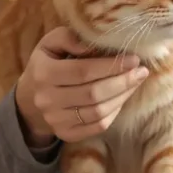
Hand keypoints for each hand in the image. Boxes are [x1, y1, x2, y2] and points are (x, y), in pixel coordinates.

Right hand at [15, 26, 149, 143]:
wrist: (30, 97)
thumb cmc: (48, 63)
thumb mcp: (51, 43)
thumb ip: (70, 38)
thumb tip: (92, 45)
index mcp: (44, 73)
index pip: (83, 71)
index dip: (111, 66)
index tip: (134, 59)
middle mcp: (47, 100)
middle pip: (94, 94)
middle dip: (123, 82)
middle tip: (141, 71)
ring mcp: (56, 120)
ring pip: (98, 112)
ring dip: (123, 96)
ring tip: (136, 82)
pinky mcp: (66, 134)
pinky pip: (98, 126)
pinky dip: (115, 112)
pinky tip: (123, 97)